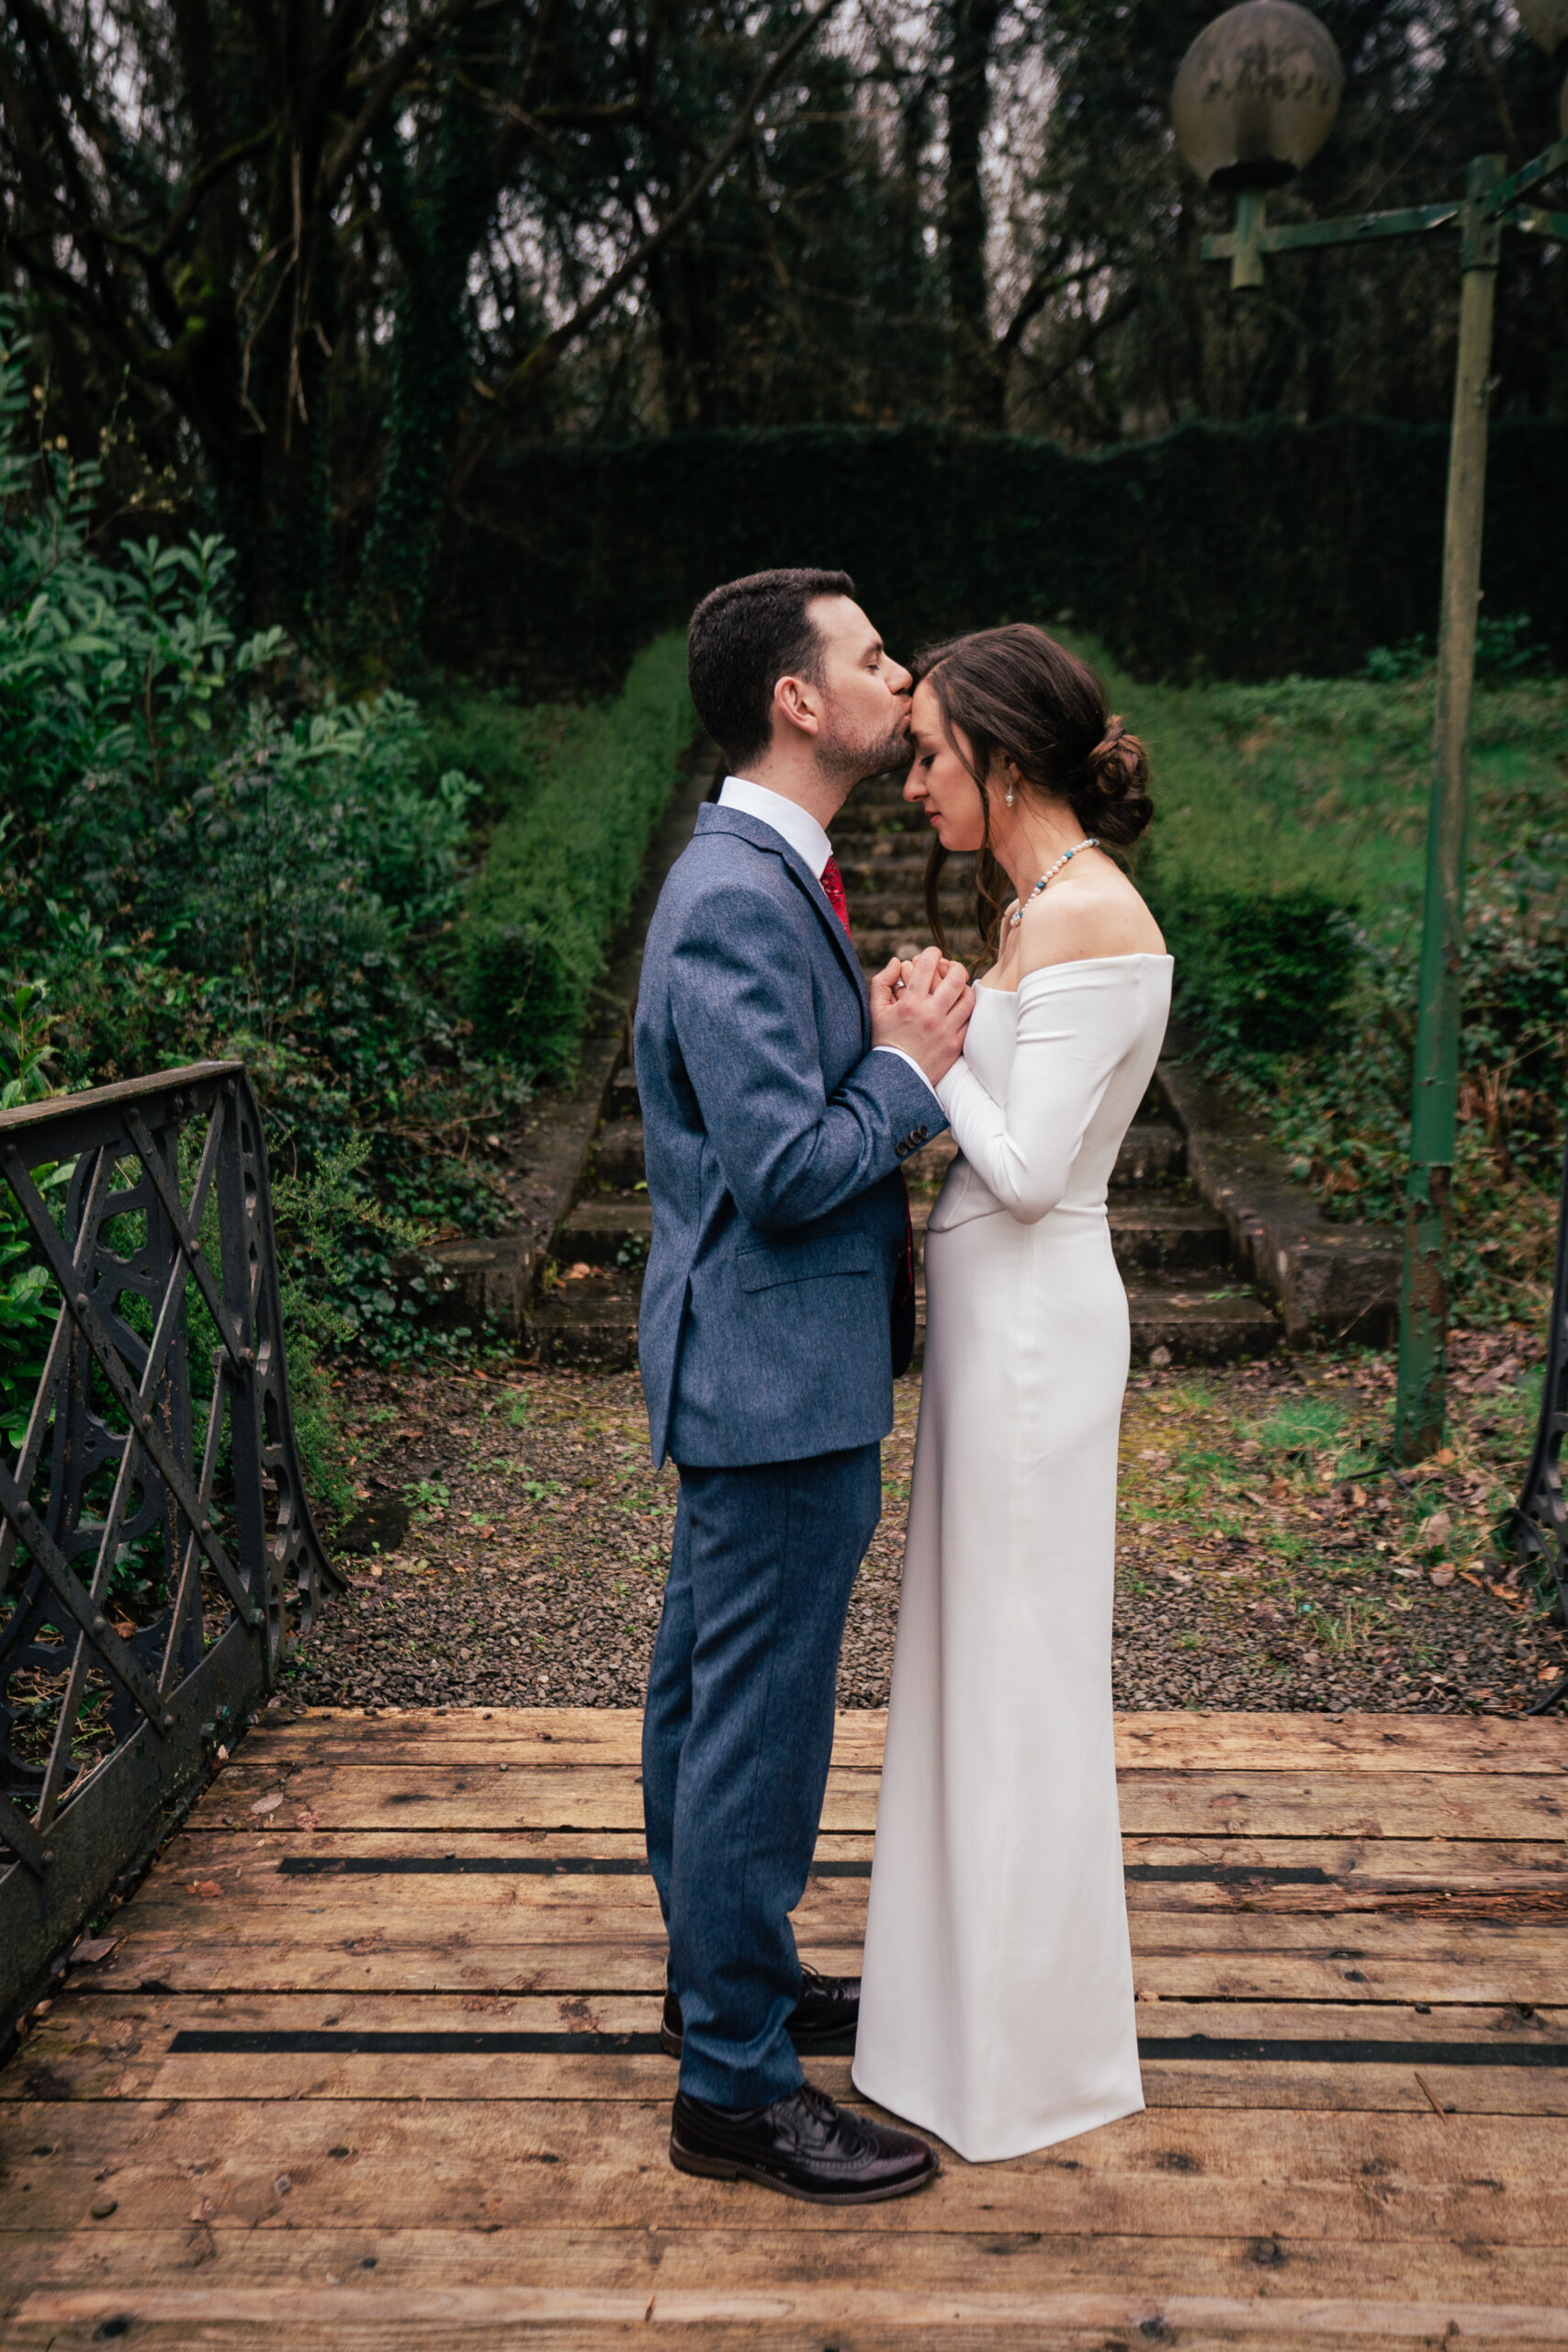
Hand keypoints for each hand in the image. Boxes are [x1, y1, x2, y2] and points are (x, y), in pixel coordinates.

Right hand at [870, 944, 972, 1083]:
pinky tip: (959, 1007)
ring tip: (957, 987)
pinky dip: (966, 1010)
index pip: (927, 966)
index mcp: (910, 1004)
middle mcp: (930, 1015)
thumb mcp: (875, 1011)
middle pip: (956, 978)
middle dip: (955, 966)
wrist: (895, 1077)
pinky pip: (970, 1020)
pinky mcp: (955, 1045)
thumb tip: (897, 961)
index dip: (932, 953)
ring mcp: (946, 1030)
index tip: (933, 954)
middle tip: (950, 966)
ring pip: (968, 998)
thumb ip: (882, 982)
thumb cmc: (884, 1041)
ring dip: (964, 988)